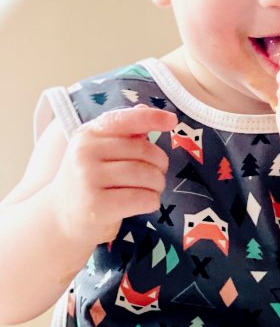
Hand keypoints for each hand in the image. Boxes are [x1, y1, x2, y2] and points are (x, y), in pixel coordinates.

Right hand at [51, 105, 177, 246]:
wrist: (60, 218)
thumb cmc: (90, 180)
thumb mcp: (100, 151)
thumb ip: (124, 132)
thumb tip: (144, 108)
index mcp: (88, 134)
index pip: (124, 120)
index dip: (151, 118)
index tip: (172, 120)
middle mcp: (85, 153)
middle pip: (145, 152)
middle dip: (159, 165)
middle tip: (153, 176)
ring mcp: (88, 179)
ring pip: (148, 175)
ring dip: (157, 185)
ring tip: (148, 190)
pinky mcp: (96, 206)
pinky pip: (144, 198)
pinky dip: (152, 201)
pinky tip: (142, 204)